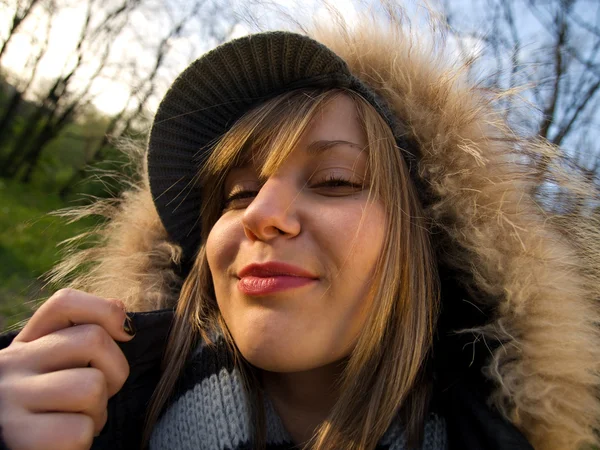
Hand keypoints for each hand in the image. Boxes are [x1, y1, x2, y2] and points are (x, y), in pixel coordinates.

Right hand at [0, 289, 134, 449]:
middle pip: (94, 339)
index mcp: (26, 344)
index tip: (125, 333)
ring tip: (76, 421)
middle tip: (97, 396)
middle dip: (115, 372)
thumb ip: (86, 342)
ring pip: (91, 387)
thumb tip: (126, 326)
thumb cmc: (49, 415)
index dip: (106, 310)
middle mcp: (13, 363)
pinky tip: (62, 443)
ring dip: (97, 413)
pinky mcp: (17, 436)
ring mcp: (11, 398)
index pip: (64, 302)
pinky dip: (82, 442)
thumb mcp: (60, 372)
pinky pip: (79, 431)